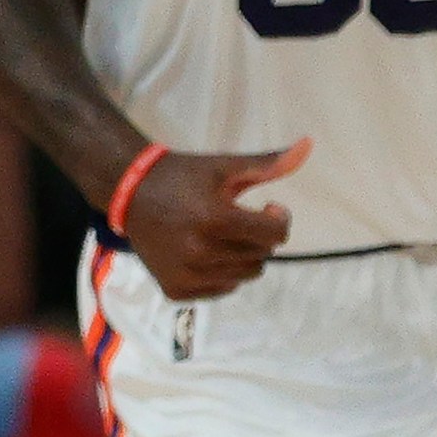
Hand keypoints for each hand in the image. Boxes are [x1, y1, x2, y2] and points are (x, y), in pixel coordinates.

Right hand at [123, 138, 310, 301]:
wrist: (128, 191)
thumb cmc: (181, 175)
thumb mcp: (223, 166)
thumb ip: (267, 163)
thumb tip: (308, 146)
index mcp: (214, 219)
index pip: (275, 235)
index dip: (278, 219)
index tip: (266, 208)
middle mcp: (200, 253)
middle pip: (261, 258)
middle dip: (257, 238)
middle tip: (237, 220)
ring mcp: (186, 275)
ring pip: (242, 277)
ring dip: (241, 257)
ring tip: (221, 236)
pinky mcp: (175, 290)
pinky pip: (220, 290)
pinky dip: (220, 274)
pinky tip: (204, 252)